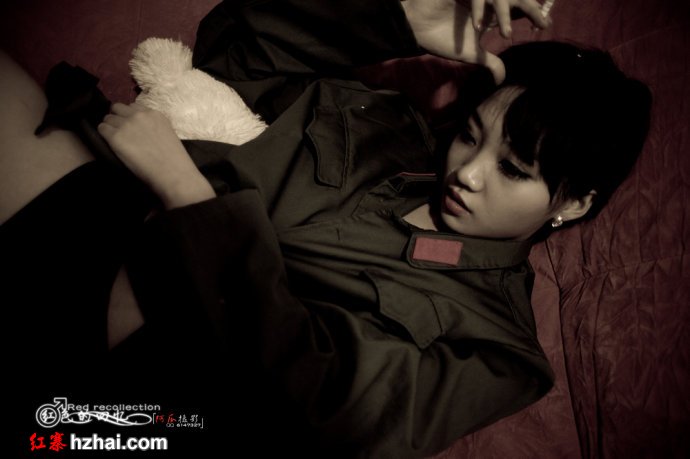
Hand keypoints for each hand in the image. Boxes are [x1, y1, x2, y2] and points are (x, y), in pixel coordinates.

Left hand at [98, 103, 214, 208]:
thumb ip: (153, 126)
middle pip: (117, 107)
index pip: (133, 106)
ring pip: (107, 118)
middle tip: (120, 131)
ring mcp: (126, 125)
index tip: (131, 126)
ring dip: (110, 127)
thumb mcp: (167, 133)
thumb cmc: (173, 159)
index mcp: (154, 114)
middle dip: (117, 117)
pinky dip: (104, 135)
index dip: (130, 116)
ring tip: (116, 140)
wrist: (171, 173)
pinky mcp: (116, 137)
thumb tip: (140, 129)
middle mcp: (139, 115)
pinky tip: (112, 145)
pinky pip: (101, 129)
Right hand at [401, 0, 550, 82]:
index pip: (518, 6)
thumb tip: (501, 79)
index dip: (533, 13)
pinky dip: (479, 8)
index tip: (543, 27)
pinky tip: (479, 26)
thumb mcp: (471, 53)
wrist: (417, 31)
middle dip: (531, 8)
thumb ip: (490, 62)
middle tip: (542, 23)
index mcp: (491, 9)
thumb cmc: (442, 38)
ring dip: (504, 13)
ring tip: (507, 33)